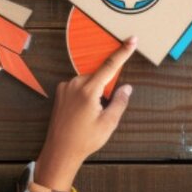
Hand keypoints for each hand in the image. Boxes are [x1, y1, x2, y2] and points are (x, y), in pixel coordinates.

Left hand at [22, 37, 135, 191]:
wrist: (60, 152)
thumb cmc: (84, 140)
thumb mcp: (108, 124)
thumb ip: (119, 102)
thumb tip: (126, 87)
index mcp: (88, 91)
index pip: (110, 66)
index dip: (123, 52)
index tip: (131, 39)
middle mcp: (75, 84)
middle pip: (99, 75)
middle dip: (107, 86)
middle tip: (104, 110)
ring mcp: (65, 88)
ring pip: (89, 81)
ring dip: (96, 91)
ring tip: (91, 115)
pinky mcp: (60, 92)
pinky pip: (79, 86)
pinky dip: (86, 93)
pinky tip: (84, 112)